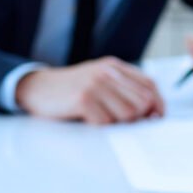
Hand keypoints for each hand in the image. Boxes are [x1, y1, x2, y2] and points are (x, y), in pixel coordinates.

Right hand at [15, 56, 165, 124]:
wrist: (35, 88)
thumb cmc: (69, 90)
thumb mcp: (97, 81)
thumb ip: (122, 90)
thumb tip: (152, 112)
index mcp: (113, 67)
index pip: (150, 85)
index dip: (157, 105)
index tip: (153, 118)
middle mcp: (106, 72)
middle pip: (143, 102)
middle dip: (136, 117)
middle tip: (118, 121)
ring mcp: (94, 84)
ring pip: (128, 114)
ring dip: (116, 123)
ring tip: (100, 118)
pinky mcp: (83, 99)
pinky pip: (106, 122)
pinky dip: (99, 126)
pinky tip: (86, 119)